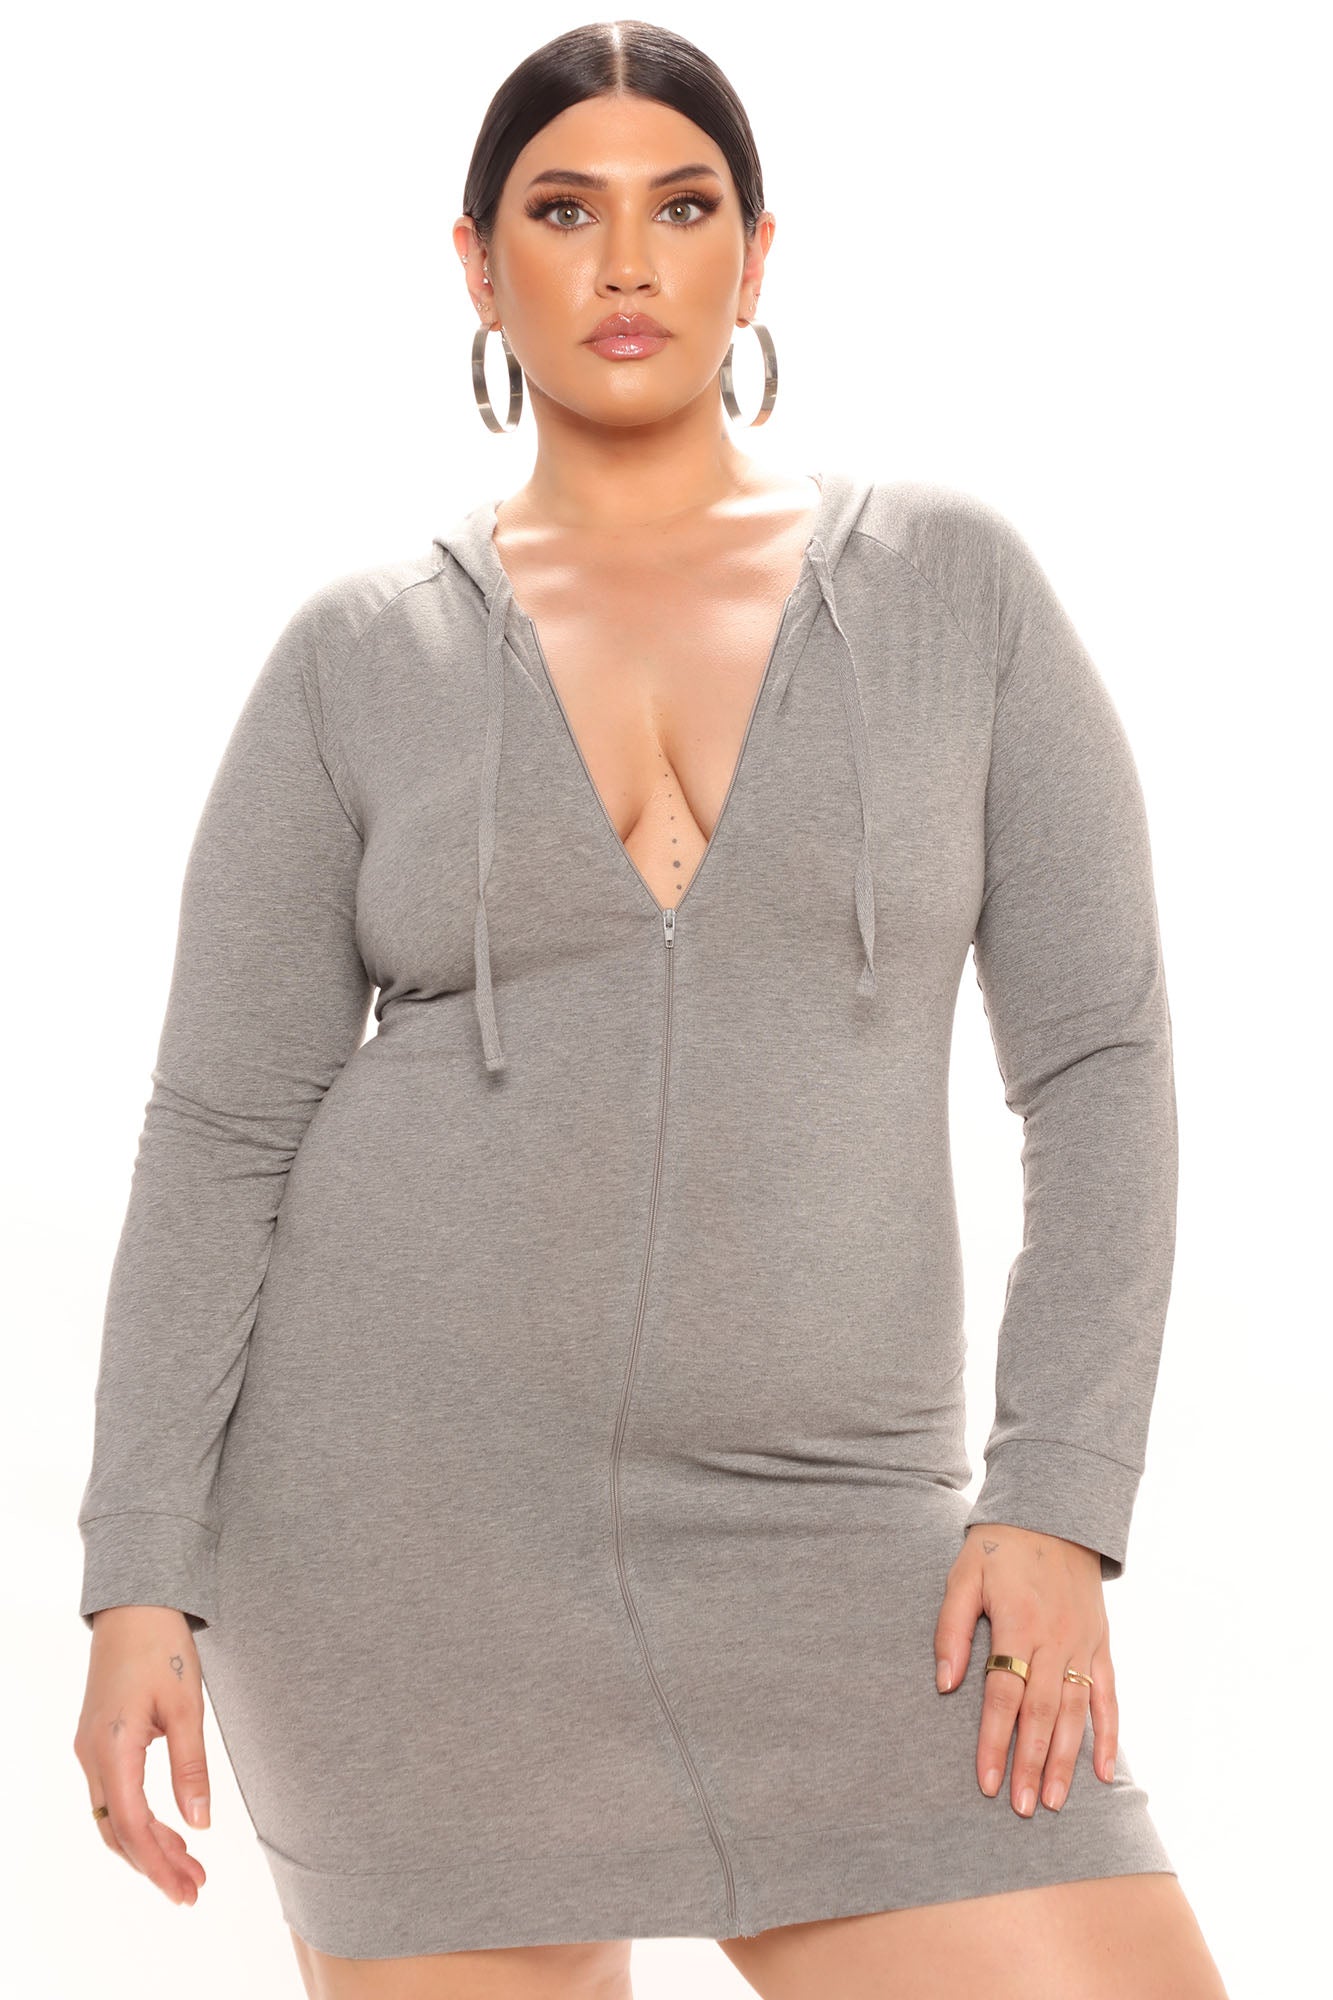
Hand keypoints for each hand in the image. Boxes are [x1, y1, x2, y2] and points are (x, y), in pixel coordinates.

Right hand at [73, 1606, 210, 1906]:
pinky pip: (114, 1795)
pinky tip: (168, 1830)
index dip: (159, 1864)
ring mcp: (90, 1748)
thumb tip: (200, 1824)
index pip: (133, 1826)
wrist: (134, 1605)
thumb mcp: (188, 1706)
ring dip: (148, 1846)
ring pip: (114, 1817)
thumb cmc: (162, 1647)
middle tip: (194, 1889)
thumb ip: (191, 1766)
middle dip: (155, 1864)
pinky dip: (139, 1820)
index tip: (186, 1890)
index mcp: (113, 1748)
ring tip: (189, 1866)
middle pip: (119, 1831)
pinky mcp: (97, 1740)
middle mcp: (92, 1755)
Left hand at [933, 1523, 1117, 1816]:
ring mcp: (1083, 1643)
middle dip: (1032, 1764)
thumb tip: (944, 1686)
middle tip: (1023, 1808)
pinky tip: (1103, 1771)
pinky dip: (1109, 1734)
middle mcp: (1055, 1638)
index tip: (986, 1782)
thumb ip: (950, 1630)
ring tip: (1056, 1802)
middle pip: (1042, 1713)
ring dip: (1067, 1760)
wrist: (1053, 1514)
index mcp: (1017, 1623)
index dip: (994, 1740)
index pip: (1003, 1694)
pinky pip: (1108, 1695)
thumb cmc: (999, 1548)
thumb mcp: (963, 1576)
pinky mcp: (1101, 1643)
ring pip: (1076, 1712)